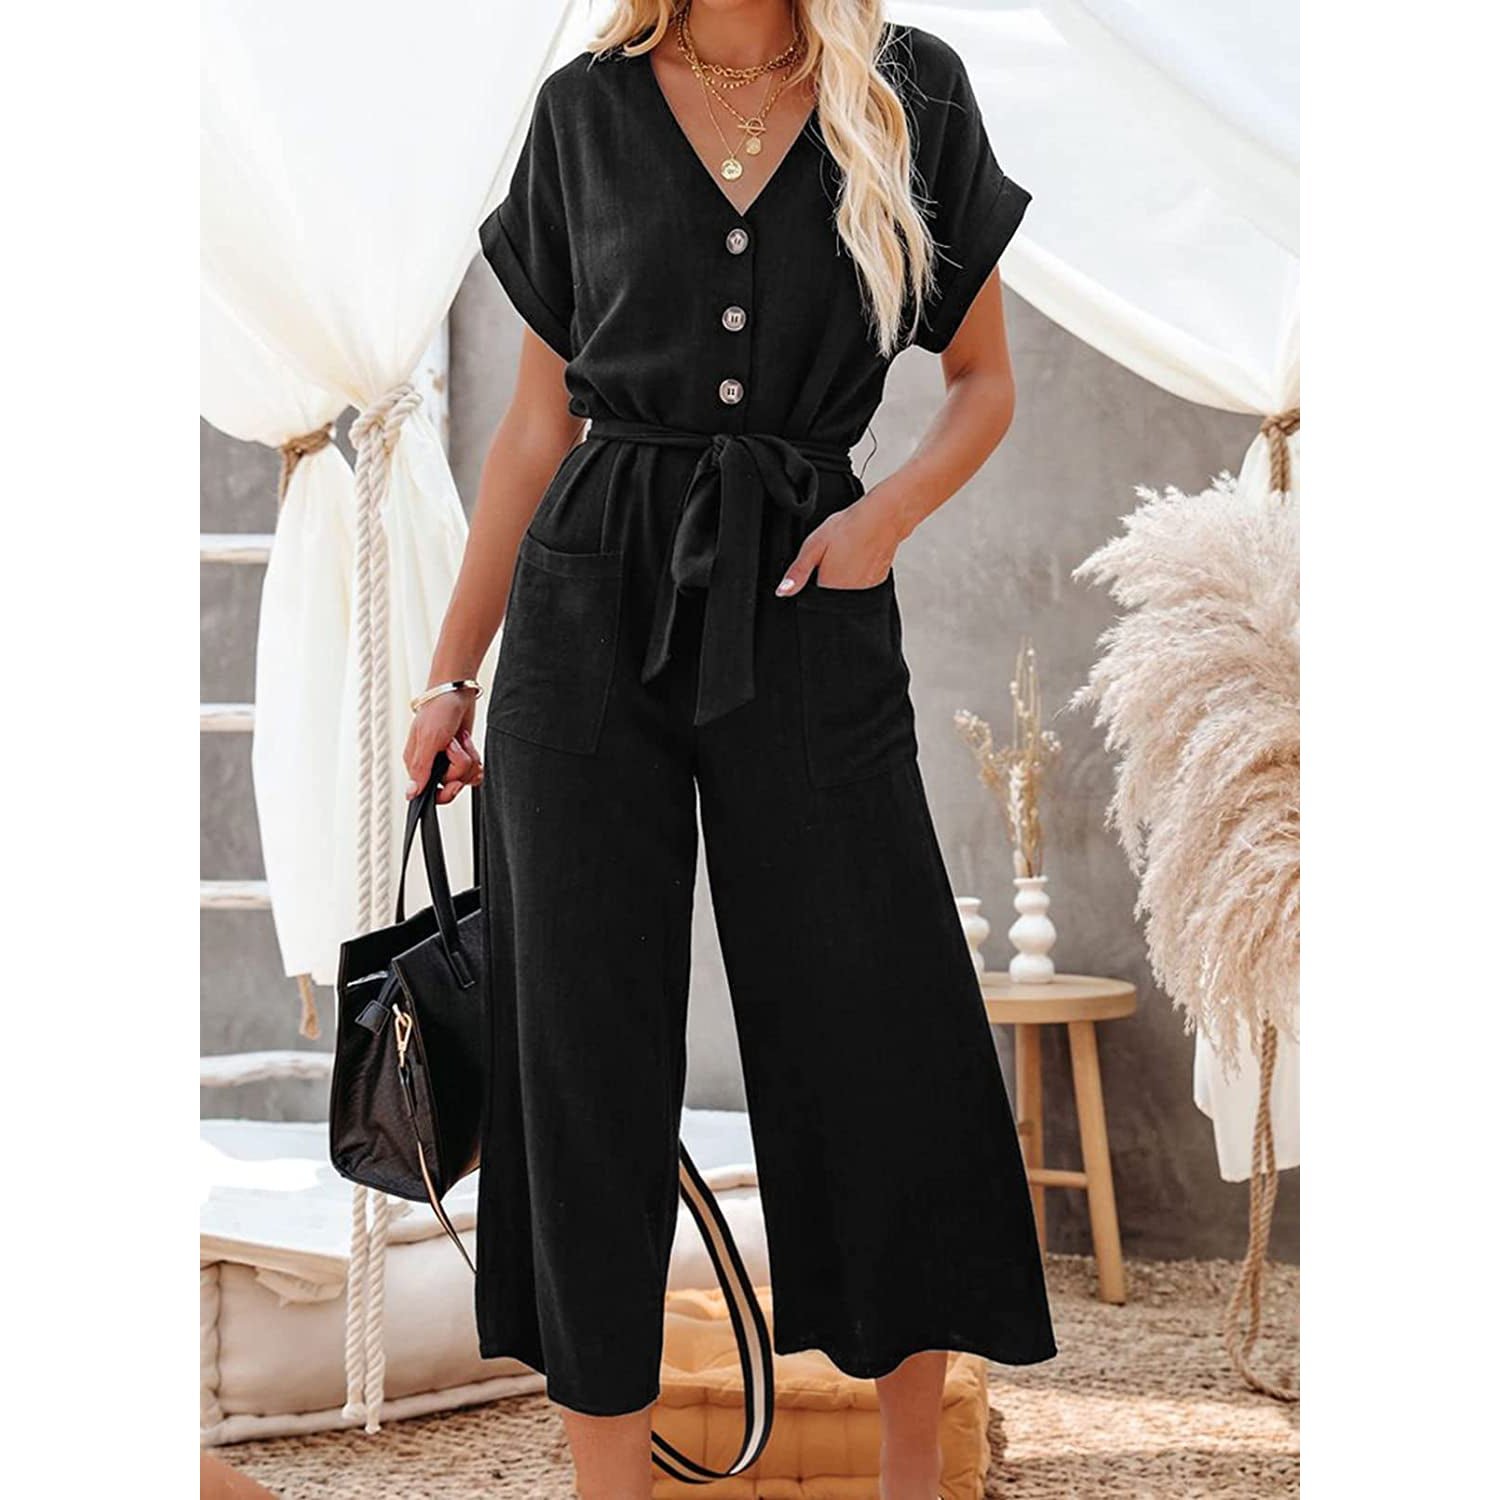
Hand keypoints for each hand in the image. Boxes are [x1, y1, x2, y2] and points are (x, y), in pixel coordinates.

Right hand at [403, 690, 482, 804]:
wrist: (457, 691)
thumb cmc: (438, 710)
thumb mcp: (429, 740)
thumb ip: (421, 769)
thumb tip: (410, 794)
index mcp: (417, 764)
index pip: (428, 794)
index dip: (445, 792)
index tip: (455, 783)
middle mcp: (431, 764)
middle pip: (450, 787)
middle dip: (460, 771)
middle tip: (458, 754)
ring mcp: (448, 760)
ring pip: (464, 777)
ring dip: (469, 759)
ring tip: (462, 741)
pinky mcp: (462, 754)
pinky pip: (473, 770)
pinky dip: (476, 759)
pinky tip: (471, 747)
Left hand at [774, 486, 908, 594]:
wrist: (882, 518)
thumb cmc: (849, 528)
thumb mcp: (813, 546)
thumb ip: (797, 572)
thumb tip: (782, 592)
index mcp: (828, 588)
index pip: (811, 600)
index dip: (810, 584)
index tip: (816, 568)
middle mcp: (847, 596)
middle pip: (828, 599)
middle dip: (825, 582)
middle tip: (832, 558)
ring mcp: (863, 593)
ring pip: (843, 594)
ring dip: (840, 581)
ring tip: (845, 557)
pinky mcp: (875, 586)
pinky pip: (858, 589)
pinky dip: (855, 578)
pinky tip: (856, 560)